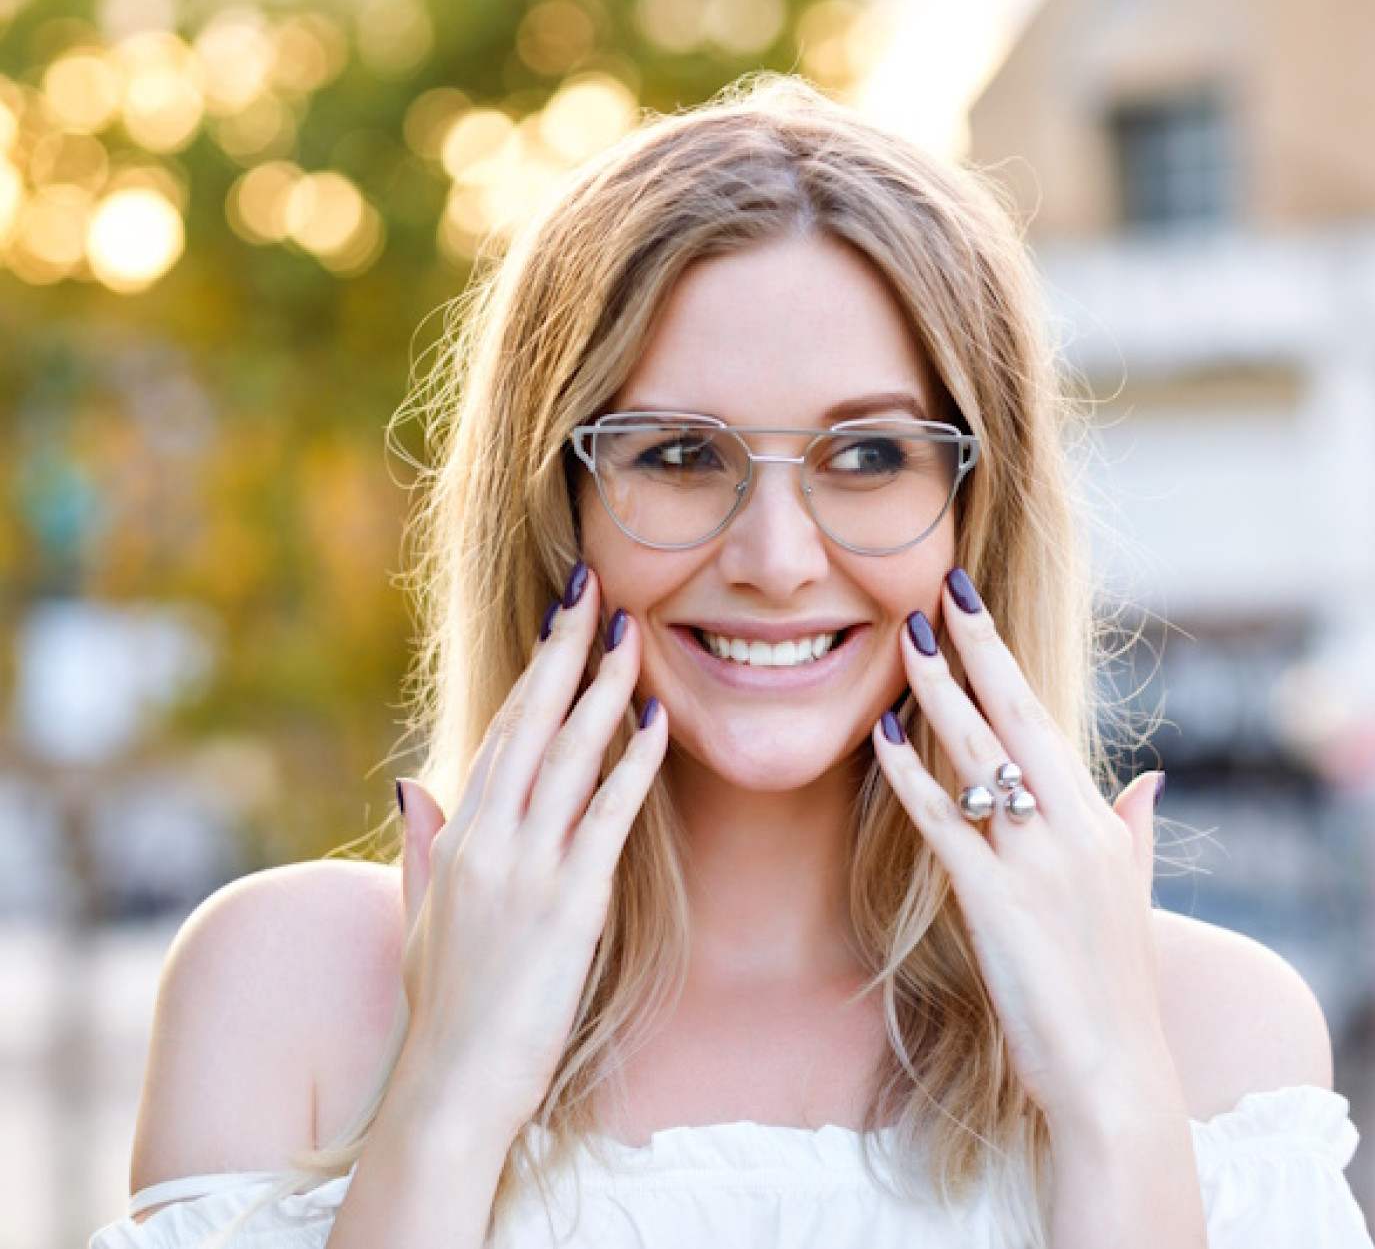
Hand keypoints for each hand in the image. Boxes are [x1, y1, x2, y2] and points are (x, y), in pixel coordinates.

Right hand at [392, 567, 667, 1128]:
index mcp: (460, 838)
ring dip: (605, 690)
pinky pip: (605, 819)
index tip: (560, 622)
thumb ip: (423, 845)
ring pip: (569, 757)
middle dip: (567, 651)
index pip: (502, 733)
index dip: (535, 673)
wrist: (449, 1089)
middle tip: (596, 589)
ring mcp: (525, 870)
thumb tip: (411, 786)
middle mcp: (488, 840)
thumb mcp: (421, 917)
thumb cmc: (441, 1009)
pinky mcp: (567, 907)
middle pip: (532, 724)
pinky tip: (658, 725)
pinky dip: (632, 766)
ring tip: (633, 635)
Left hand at [871, 569, 1173, 1126]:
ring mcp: (1037, 863)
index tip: (974, 610)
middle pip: (1019, 718)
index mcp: (1099, 823)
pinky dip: (912, 778)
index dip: (1006, 662)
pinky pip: (947, 825)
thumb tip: (1147, 781)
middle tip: (940, 591)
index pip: (1045, 720)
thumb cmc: (1114, 991)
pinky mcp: (997, 903)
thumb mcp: (1132, 899)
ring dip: (939, 695)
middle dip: (977, 651)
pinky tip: (883, 739)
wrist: (1115, 1074)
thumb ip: (1134, 832)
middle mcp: (1074, 829)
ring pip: (981, 758)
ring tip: (904, 639)